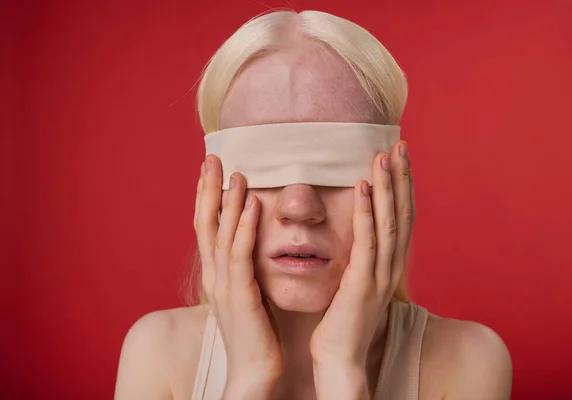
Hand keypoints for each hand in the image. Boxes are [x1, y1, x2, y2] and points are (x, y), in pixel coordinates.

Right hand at [194, 155, 282, 397]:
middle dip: (207, 189)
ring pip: (220, 235)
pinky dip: (244, 229)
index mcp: (216, 274)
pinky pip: (241, 257)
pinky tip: (251, 206)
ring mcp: (223, 286)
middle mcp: (213, 275)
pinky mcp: (240, 297)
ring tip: (234, 172)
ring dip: (227, 202)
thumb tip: (251, 246)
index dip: (206, 197)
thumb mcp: (245, 294)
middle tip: (211, 157)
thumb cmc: (255, 333)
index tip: (211, 169)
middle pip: (205, 224)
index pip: (207, 227)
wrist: (253, 371)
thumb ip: (244, 269)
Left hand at [310, 141, 413, 396]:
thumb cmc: (344, 321)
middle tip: (401, 144)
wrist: (341, 359)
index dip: (403, 186)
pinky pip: (366, 241)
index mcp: (390, 264)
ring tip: (384, 154)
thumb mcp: (358, 283)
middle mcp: (392, 266)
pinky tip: (362, 186)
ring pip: (388, 222)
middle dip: (402, 177)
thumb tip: (359, 235)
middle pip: (402, 213)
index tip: (400, 157)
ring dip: (387, 186)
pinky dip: (365, 211)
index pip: (402, 217)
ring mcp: (381, 275)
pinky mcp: (363, 283)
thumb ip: (363, 258)